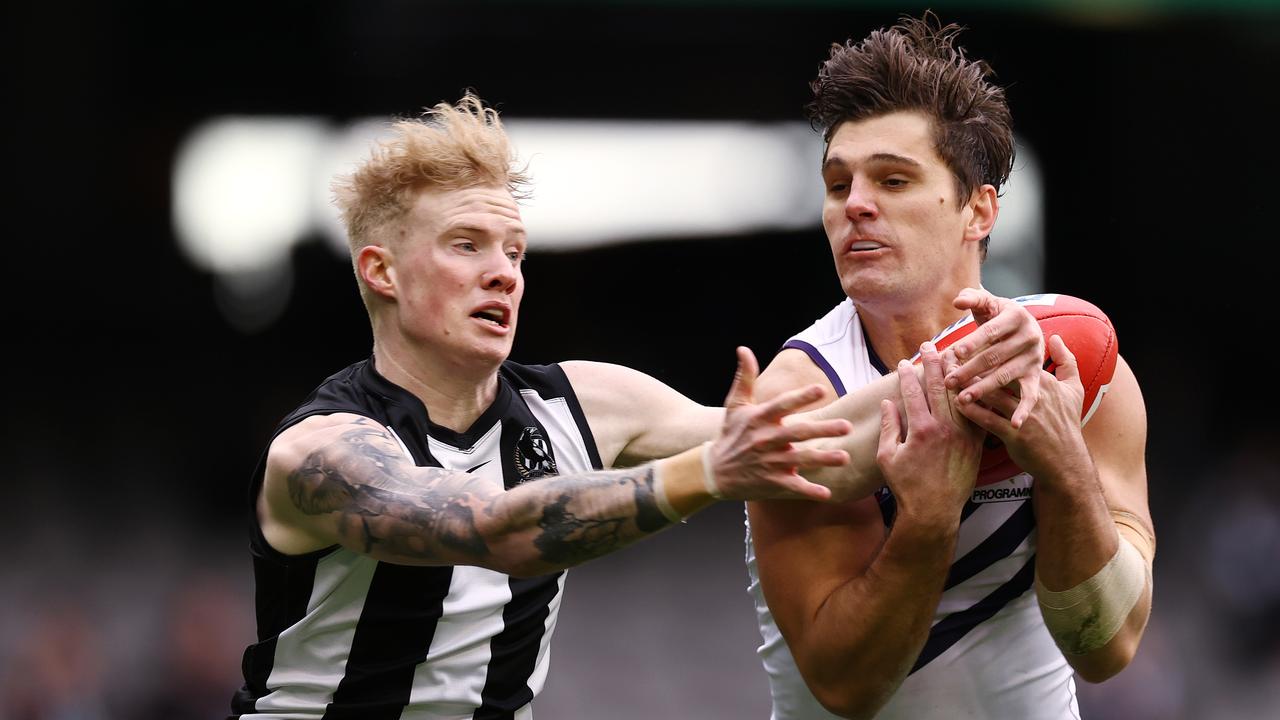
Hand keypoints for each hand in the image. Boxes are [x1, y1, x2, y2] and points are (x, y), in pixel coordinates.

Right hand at [708, 347, 851, 500]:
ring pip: (800, 460)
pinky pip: (793, 487)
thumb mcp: (734, 405)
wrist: (715, 471)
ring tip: (844, 457)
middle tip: (847, 426)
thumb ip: (744, 377)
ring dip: (822, 459)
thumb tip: (744, 349)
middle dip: (822, 430)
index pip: (782, 405)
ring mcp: (769, 463)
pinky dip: (808, 491)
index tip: (821, 389)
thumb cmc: (730, 434)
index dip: (801, 397)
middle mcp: (765, 440)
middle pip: (797, 433)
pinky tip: (826, 493)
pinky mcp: (771, 483)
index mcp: (759, 419)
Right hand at [878, 343, 983, 523]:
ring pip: (961, 395)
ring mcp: (963, 435)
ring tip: (954, 354)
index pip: (912, 392)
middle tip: (929, 346)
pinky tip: (974, 382)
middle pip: (940, 386)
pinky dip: (975, 396)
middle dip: (933, 363)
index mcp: (920, 429)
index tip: (904, 361)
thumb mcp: (887, 456)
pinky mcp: (976, 444)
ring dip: (956, 373)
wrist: (934, 511)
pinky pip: (977, 413)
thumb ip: (889, 426)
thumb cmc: (906, 486)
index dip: (907, 374)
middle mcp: (944, 428)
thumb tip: (888, 402)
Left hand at [946, 287, 1043, 427]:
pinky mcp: (1036, 376)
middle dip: (970, 370)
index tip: (955, 353)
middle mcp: (1030, 337)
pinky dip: (1024, 410)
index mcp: (1017, 316)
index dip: (973, 341)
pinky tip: (1015, 424)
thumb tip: (958, 300)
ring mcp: (1034, 359)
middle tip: (948, 382)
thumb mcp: (989, 304)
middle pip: (995, 356)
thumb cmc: (998, 316)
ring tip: (962, 399)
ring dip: (984, 389)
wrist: (1027, 329)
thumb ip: (973, 299)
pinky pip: (1031, 395)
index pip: (991, 331)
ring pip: (1005, 376)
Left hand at [955, 335, 1087, 481]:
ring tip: (950, 380)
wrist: (1067, 461)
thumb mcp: (1074, 390)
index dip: (992, 351)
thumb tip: (1056, 337)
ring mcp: (1024, 415)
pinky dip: (973, 412)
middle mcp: (1034, 395)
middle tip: (951, 359)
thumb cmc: (1067, 423)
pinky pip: (990, 420)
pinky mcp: (1016, 435)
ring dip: (969, 388)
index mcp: (1043, 381)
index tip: (972, 344)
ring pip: (993, 396)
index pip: (1013, 360)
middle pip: (1000, 374)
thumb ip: (1066, 361)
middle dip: (974, 367)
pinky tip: (957, 405)